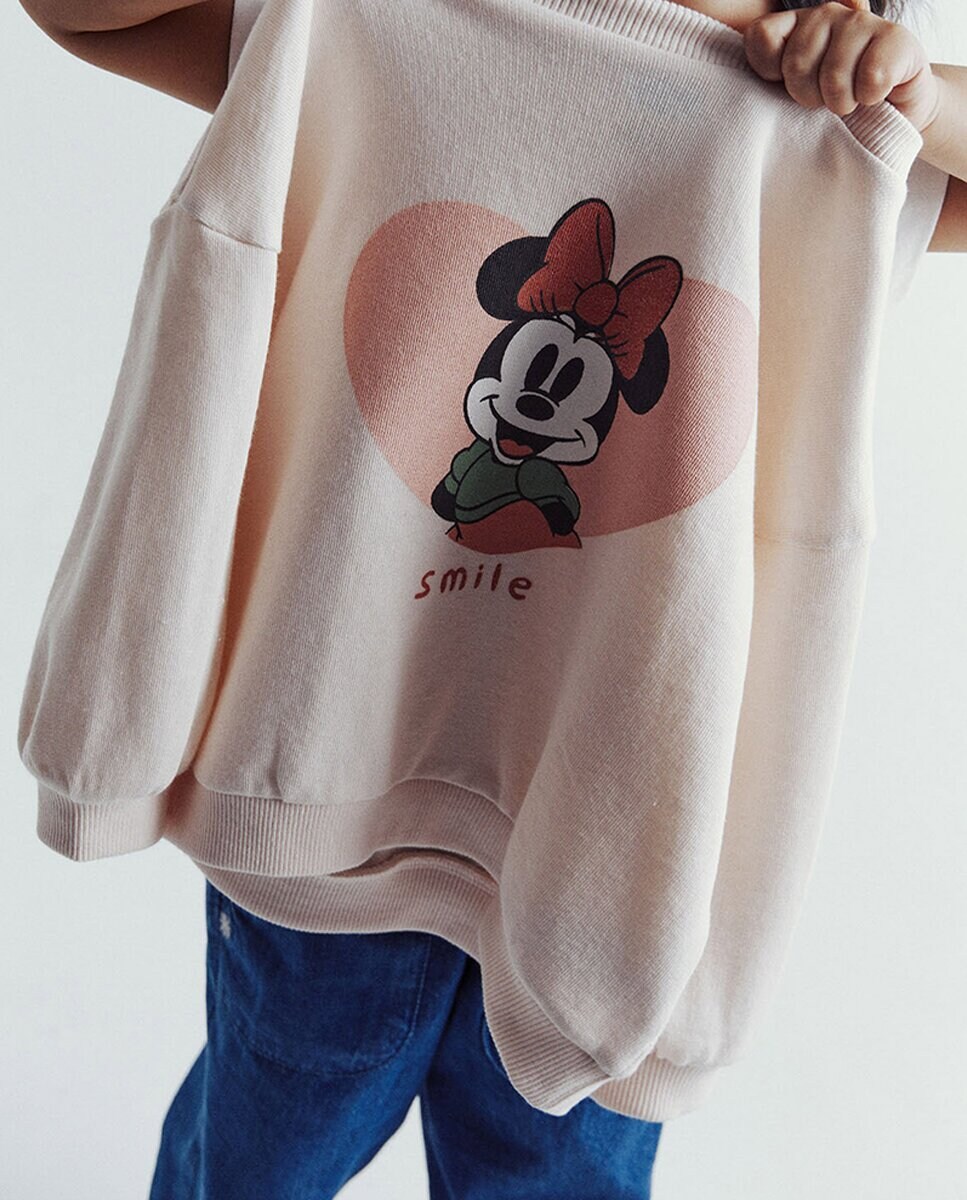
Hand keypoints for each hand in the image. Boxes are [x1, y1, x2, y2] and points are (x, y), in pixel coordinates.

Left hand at [743, 0, 942, 134]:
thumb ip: (767, 80)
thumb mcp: (794, 95)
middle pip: (796, 63)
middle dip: (809, 97)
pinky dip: (871, 98)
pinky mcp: (896, 38)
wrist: (895, 113)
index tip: (785, 88)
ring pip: (833, 75)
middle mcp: (826, 15)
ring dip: (842, 103)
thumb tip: (750, 72)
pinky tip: (876, 94)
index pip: (761, 37)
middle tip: (825, 101)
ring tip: (851, 100)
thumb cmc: (837, 104)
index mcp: (795, 26)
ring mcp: (861, 22)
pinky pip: (871, 78)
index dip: (770, 73)